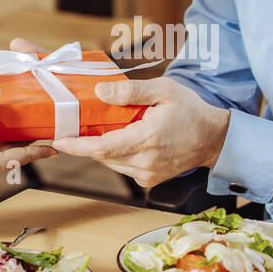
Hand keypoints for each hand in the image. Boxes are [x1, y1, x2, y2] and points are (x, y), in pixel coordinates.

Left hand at [48, 77, 230, 188]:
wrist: (213, 139)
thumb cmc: (190, 111)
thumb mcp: (163, 90)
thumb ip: (130, 92)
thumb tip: (100, 92)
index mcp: (147, 139)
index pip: (103, 147)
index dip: (77, 145)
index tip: (58, 140)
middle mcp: (145, 162)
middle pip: (102, 155)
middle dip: (85, 142)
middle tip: (73, 125)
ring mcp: (147, 175)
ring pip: (110, 162)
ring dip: (101, 147)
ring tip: (102, 128)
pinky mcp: (148, 180)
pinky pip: (122, 167)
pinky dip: (116, 154)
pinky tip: (123, 139)